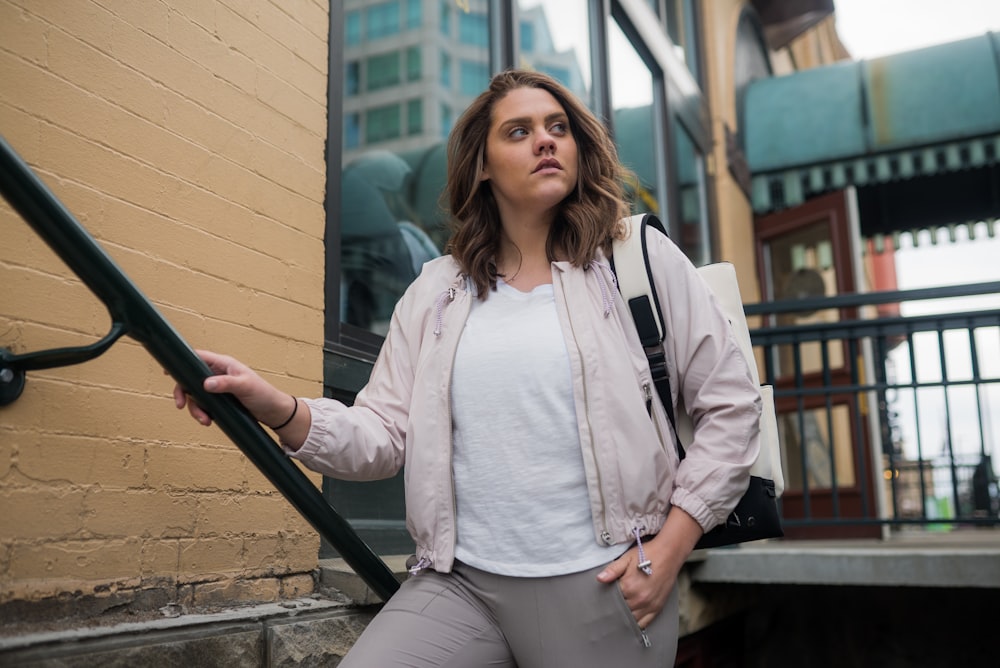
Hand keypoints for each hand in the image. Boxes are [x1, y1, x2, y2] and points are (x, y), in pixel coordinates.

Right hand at [172, 350, 289, 427]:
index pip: (198, 357)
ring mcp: (217, 388)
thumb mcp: (245, 386)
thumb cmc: (263, 393)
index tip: (168, 371)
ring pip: (195, 395)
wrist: (273, 411)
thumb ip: (226, 384)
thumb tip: (205, 384)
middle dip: (183, 393)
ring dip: (195, 409)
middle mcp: (217, 374)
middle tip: (180, 405)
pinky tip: (209, 421)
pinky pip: (203, 405)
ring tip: (205, 421)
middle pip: (190, 379)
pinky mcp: (219, 400)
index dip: (181, 361)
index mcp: (223, 364)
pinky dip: (202, 413)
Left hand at [596, 537, 678, 629]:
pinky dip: (636, 624)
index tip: (601, 599)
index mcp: (629, 587)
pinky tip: (630, 623)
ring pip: (631, 621)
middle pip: (620, 612)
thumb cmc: (647, 554)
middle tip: (606, 609)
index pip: (611, 600)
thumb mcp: (627, 558)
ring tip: (617, 616)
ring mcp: (649, 605)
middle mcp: (639, 599)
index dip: (605, 599)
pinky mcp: (657, 608)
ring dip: (624, 619)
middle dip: (614, 610)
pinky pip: (645, 623)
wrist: (669, 553)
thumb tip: (599, 579)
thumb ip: (612, 570)